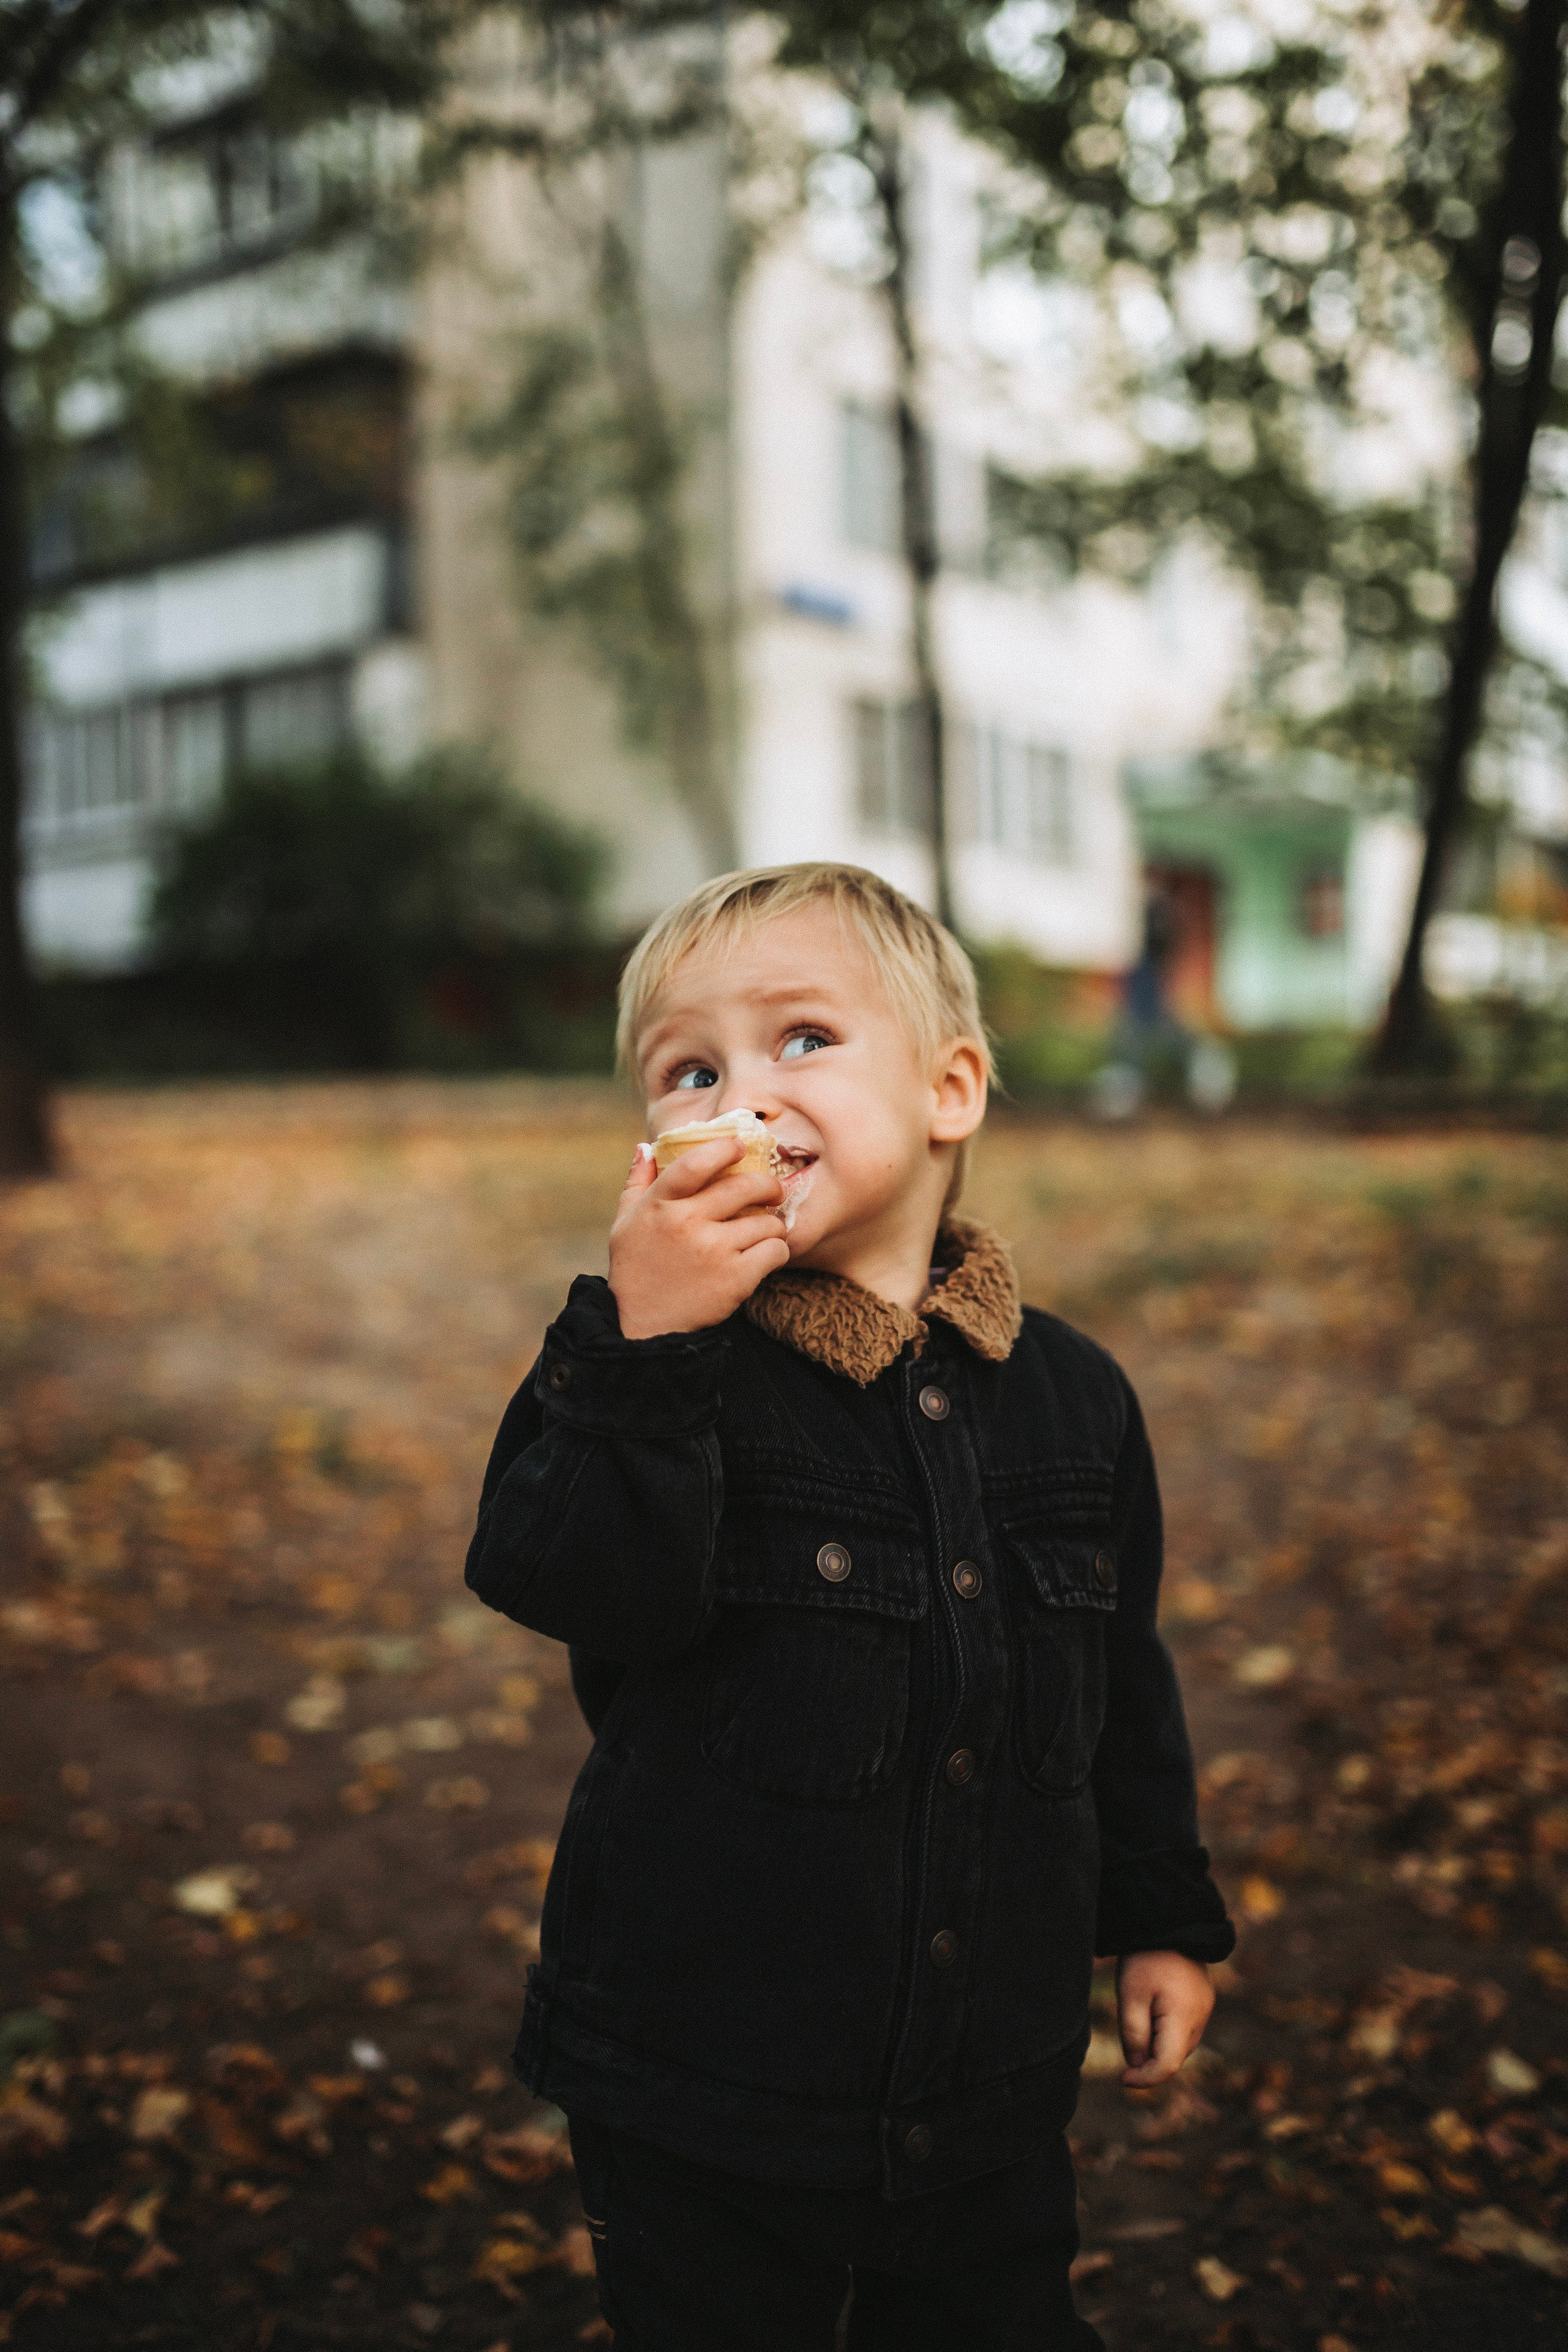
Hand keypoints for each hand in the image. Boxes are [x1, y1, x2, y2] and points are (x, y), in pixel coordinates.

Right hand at [608, 1138, 790, 1339]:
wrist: (644, 1327)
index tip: (739, 1146)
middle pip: (745, 1186)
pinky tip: (765, 1255)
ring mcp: (714, 1251)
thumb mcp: (624, 1223)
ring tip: (764, 1231)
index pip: (696, 1163)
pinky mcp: (736, 1279)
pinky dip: (777, 1251)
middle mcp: (687, 1223)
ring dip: (773, 1224)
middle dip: (768, 1185)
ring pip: (767, 1221)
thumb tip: (646, 1147)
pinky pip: (775, 1251)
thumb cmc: (636, 1270)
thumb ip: (637, 1183)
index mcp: (660, 1205)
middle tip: (771, 1190)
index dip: (723, 1148)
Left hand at [1116, 1950, 1213, 2086]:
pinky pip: (1185, 2030)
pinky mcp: (1203, 2002)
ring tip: (1138, 2021)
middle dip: (1149, 2061)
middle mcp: (1200, 2018)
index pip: (1167, 2065)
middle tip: (1126, 2047)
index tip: (1123, 2079)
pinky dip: (1167, 2033)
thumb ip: (1133, 2035)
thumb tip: (1138, 2065)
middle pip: (1174, 2057)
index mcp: (1183, 2018)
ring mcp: (1204, 2010)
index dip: (1145, 2079)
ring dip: (1158, 2047)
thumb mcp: (1130, 1996)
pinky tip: (1151, 2014)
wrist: (1169, 1924)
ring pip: (1180, 2045)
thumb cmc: (1146, 1959)